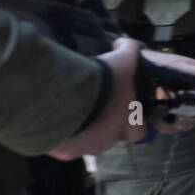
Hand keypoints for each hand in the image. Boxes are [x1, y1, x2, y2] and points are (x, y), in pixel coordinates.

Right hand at [46, 38, 194, 157]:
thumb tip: (126, 43)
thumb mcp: (123, 60)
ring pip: (89, 142)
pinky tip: (55, 119)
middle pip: (112, 137)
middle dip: (106, 126)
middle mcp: (113, 141)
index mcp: (133, 125)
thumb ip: (129, 50)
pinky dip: (62, 135)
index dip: (131, 119)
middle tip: (95, 109)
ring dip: (84, 129)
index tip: (122, 108)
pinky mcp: (67, 152)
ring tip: (72, 110)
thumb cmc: (105, 80)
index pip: (139, 129)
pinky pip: (66, 145)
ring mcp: (89, 148)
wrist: (70, 95)